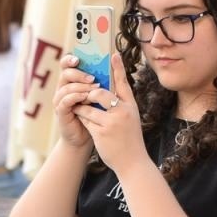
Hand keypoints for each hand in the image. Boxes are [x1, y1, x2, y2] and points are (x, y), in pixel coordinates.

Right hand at [52, 55, 99, 151]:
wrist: (87, 137)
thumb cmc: (96, 116)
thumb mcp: (101, 96)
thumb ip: (103, 82)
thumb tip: (115, 65)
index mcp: (73, 81)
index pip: (67, 64)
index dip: (71, 59)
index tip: (79, 57)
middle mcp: (64, 88)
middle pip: (66, 72)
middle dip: (80, 73)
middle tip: (93, 78)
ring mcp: (60, 99)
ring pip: (66, 86)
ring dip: (80, 86)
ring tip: (94, 88)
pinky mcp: (60, 111)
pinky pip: (65, 101)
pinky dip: (75, 97)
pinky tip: (85, 97)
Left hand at [71, 54, 146, 175]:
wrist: (133, 162)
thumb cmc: (130, 140)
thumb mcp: (130, 118)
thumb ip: (120, 105)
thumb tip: (104, 91)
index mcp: (130, 105)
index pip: (123, 82)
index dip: (118, 67)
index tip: (113, 54)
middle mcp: (122, 111)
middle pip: (99, 92)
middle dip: (89, 95)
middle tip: (85, 98)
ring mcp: (112, 121)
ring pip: (88, 107)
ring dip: (82, 109)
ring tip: (83, 113)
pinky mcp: (101, 132)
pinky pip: (85, 120)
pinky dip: (82, 120)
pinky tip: (84, 124)